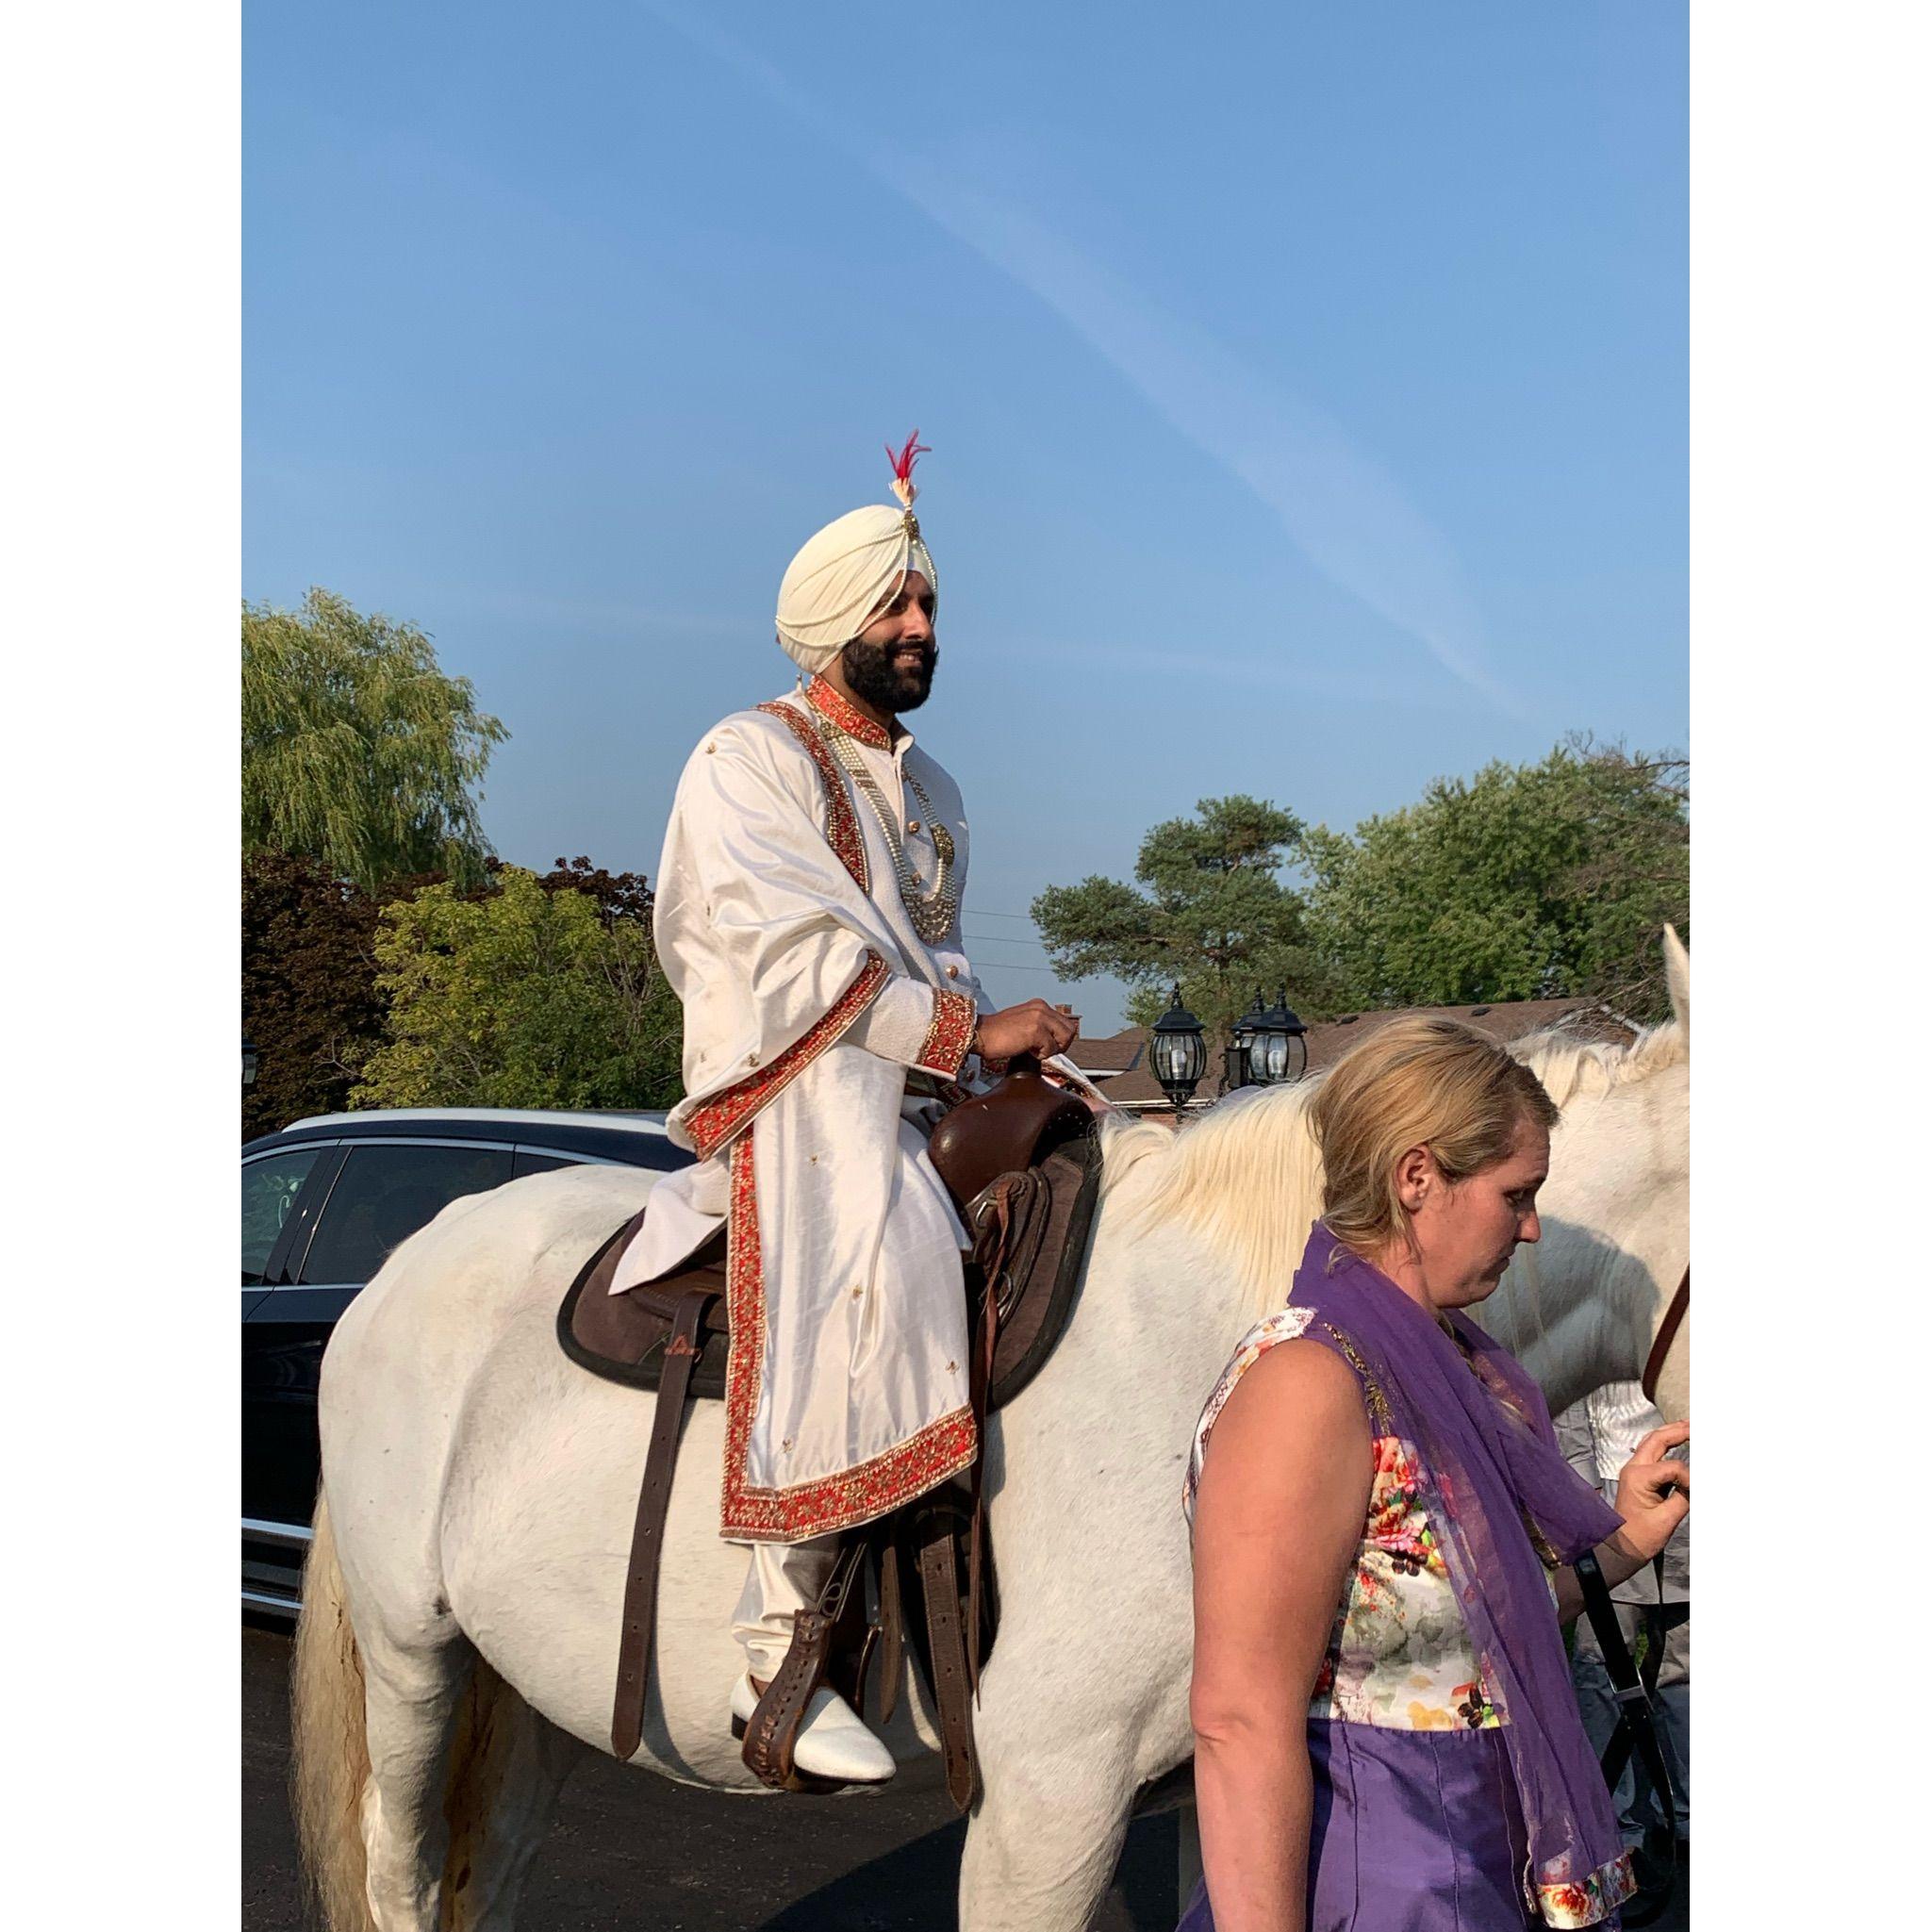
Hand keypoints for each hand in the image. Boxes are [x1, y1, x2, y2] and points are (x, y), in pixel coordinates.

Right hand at [972, 1000, 1079, 1062]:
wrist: (979, 1034)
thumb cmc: (996, 1034)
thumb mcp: (1023, 1023)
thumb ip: (1040, 1027)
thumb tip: (1056, 1041)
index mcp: (1039, 1005)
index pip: (1065, 1023)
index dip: (1059, 1038)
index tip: (1045, 1045)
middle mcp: (1042, 1008)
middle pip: (1070, 1030)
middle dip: (1060, 1044)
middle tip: (1042, 1050)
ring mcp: (1039, 1018)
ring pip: (1065, 1038)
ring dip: (1052, 1049)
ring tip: (1035, 1049)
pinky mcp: (1035, 1031)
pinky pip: (1051, 1049)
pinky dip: (1041, 1055)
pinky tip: (1026, 1050)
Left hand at [1607, 1420, 1689, 1565]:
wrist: (1621, 1547)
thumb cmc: (1641, 1537)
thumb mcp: (1666, 1520)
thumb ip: (1684, 1498)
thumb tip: (1698, 1484)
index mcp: (1638, 1477)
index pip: (1672, 1467)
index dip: (1690, 1478)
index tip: (1698, 1492)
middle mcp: (1633, 1468)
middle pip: (1656, 1440)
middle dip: (1676, 1431)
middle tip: (1697, 1425)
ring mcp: (1633, 1470)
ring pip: (1651, 1442)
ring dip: (1669, 1433)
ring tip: (1688, 1426)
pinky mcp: (1637, 1476)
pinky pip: (1651, 1453)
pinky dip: (1664, 1444)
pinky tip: (1676, 1441)